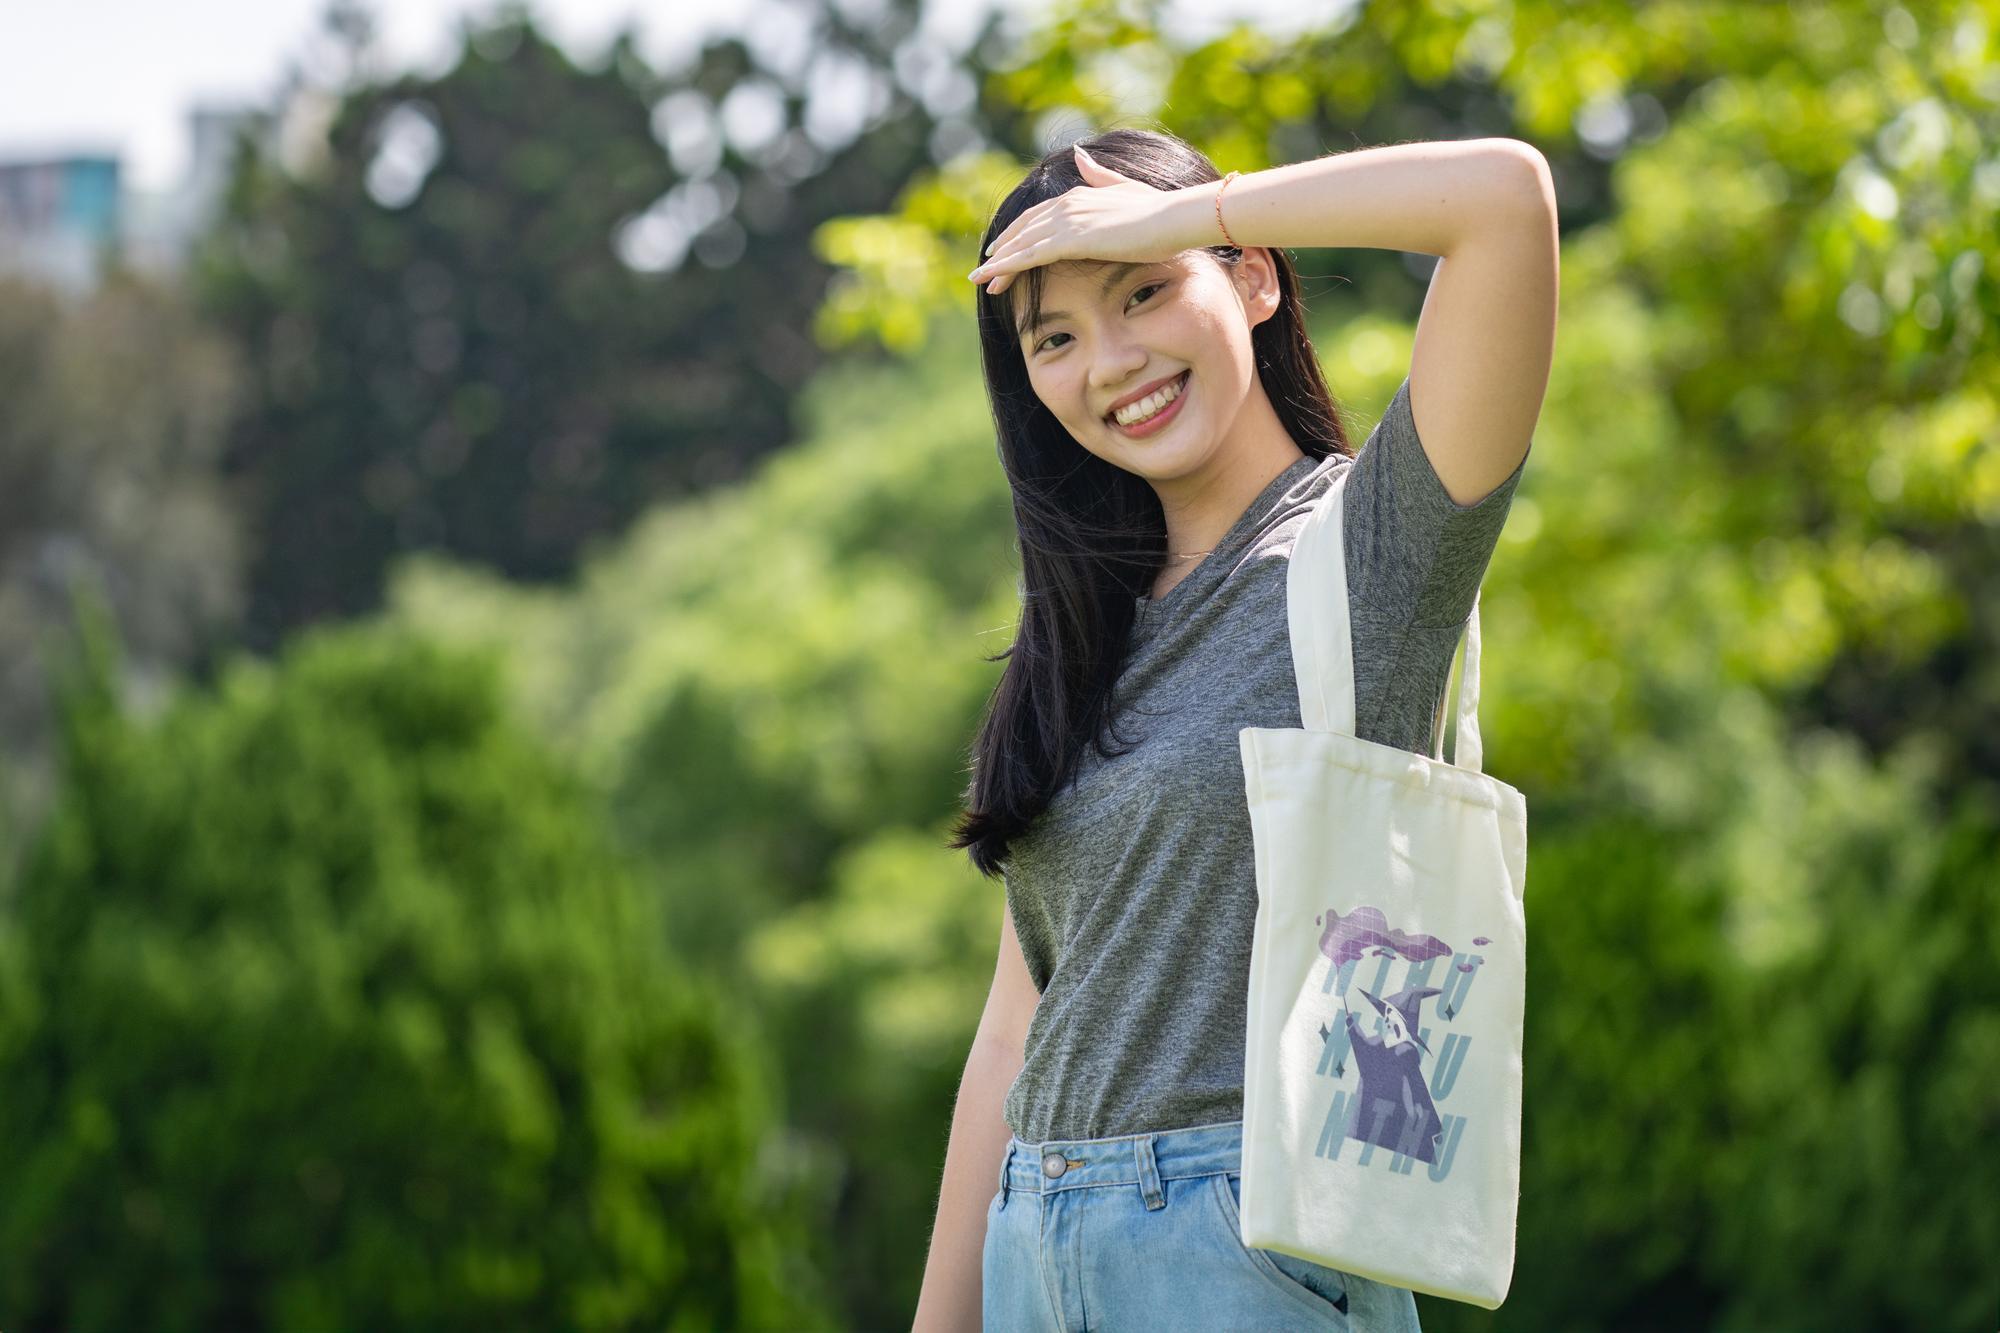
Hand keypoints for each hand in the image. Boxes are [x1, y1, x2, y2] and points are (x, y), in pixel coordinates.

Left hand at [968, 145, 1217, 295]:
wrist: (1173, 218)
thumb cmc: (1158, 211)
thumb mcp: (1125, 188)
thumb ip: (1099, 175)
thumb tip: (1079, 154)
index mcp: (1078, 194)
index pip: (1039, 217)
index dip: (1018, 234)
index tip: (1003, 250)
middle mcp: (1067, 205)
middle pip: (1024, 230)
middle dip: (1002, 251)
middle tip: (985, 271)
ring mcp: (1067, 221)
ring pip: (1020, 245)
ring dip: (997, 264)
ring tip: (979, 280)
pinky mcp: (1071, 240)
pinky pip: (1028, 257)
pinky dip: (1005, 268)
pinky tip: (990, 279)